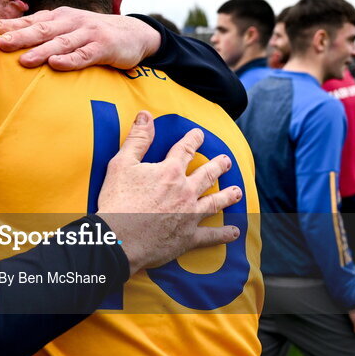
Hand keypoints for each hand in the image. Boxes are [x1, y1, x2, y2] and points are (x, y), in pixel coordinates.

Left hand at [0, 8, 159, 70]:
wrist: (134, 33)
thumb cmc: (93, 33)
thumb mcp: (70, 28)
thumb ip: (47, 32)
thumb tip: (15, 39)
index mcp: (61, 16)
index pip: (32, 20)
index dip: (12, 24)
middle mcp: (72, 21)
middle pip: (42, 29)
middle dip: (20, 36)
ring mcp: (88, 33)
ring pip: (61, 43)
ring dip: (41, 51)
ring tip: (23, 60)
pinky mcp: (104, 47)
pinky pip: (85, 55)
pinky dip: (70, 60)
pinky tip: (56, 65)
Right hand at [97, 111, 241, 275]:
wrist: (119, 239)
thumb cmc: (117, 201)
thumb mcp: (121, 164)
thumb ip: (137, 139)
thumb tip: (145, 115)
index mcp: (170, 172)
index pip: (185, 150)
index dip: (193, 140)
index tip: (199, 134)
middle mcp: (185, 191)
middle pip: (207, 175)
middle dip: (218, 166)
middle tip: (226, 161)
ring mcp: (190, 215)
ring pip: (215, 202)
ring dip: (227, 196)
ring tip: (237, 192)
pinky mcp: (188, 237)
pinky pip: (211, 235)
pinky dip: (223, 234)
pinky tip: (234, 232)